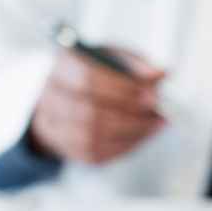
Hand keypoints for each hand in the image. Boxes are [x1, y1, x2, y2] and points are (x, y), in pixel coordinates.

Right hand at [28, 48, 167, 165]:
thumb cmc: (95, 73)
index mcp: (62, 66)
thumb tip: (160, 73)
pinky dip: (125, 146)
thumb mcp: (113, 57)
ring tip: (155, 124)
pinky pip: (96, 153)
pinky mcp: (69, 149)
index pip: (87, 79)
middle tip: (157, 113)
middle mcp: (51, 96)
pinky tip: (142, 135)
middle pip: (88, 112)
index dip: (120, 89)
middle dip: (128, 115)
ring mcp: (55, 126)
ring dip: (130, 132)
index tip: (149, 94)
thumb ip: (135, 64)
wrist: (68, 96)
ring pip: (92, 137)